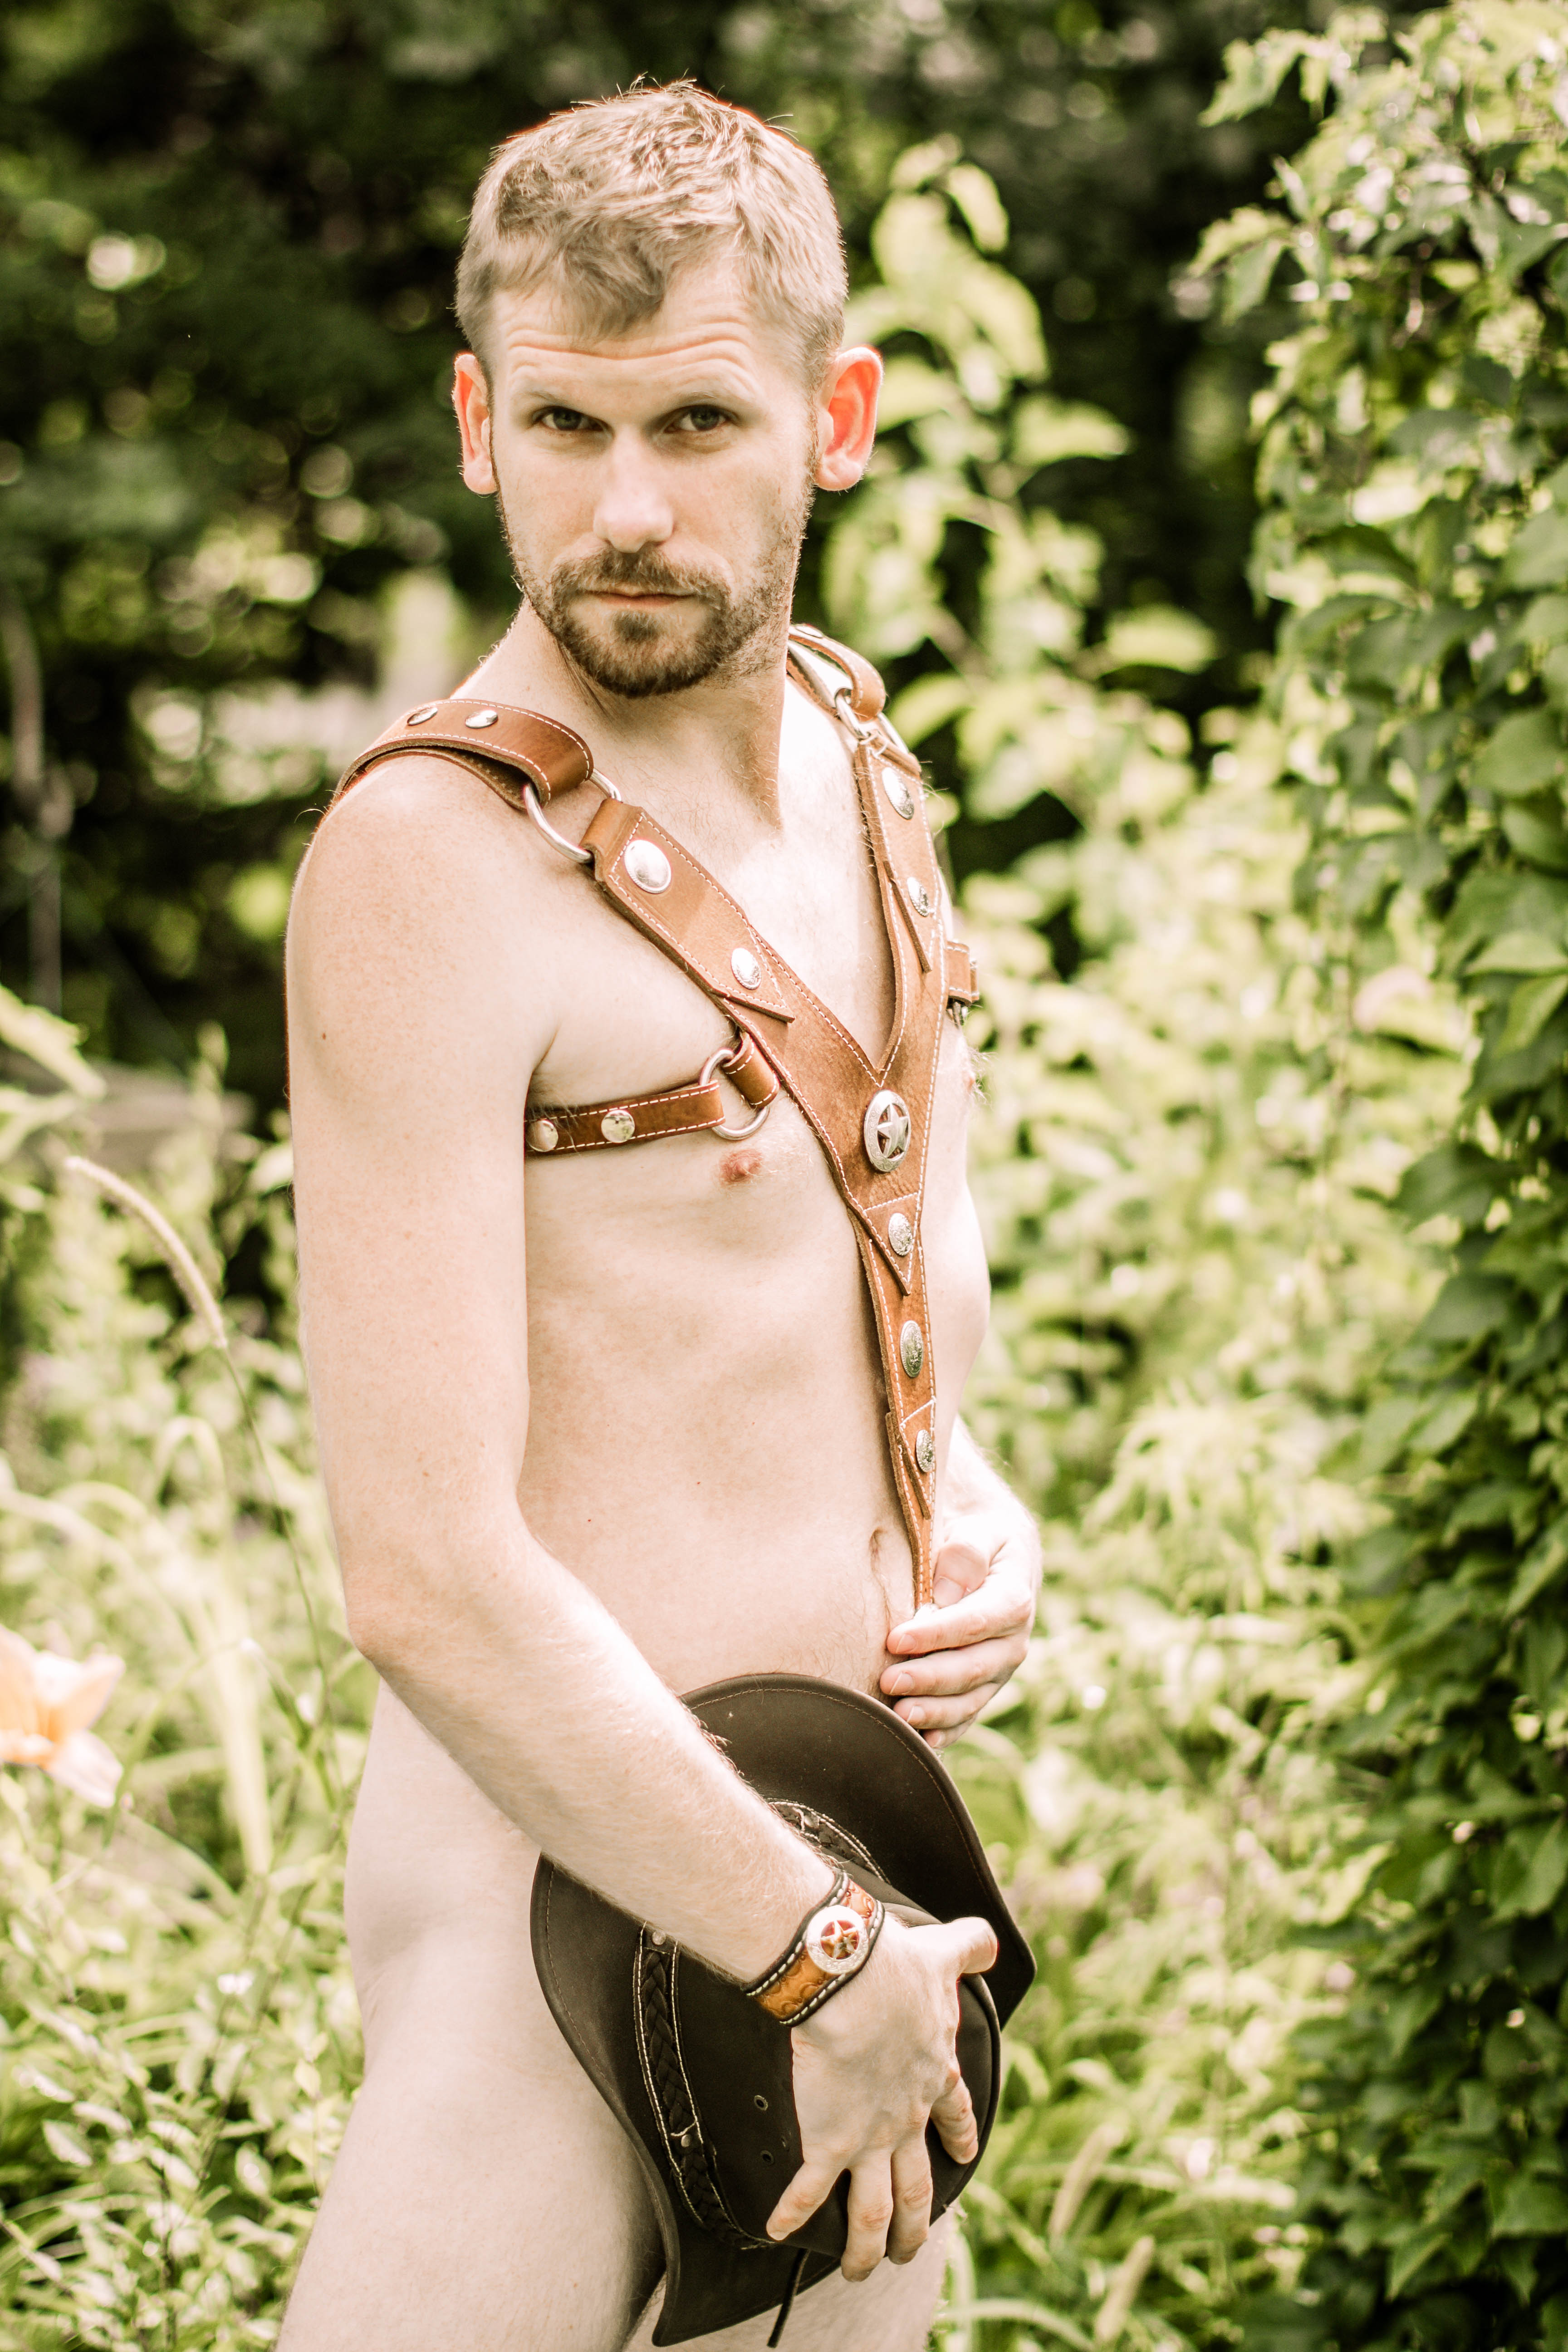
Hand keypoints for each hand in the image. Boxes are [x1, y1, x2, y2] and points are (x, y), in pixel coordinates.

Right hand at [765, 1912, 997, 2277]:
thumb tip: (988, 1938)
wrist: (852, 1981)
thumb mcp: (942, 1955)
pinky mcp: (828, 2143)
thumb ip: (970, 1946)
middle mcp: (907, 2117)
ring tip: (861, 2269)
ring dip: (868, 2246)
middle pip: (918, 2186)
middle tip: (911, 2248)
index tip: (963, 2158)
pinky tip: (778, 2232)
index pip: (953, 2114)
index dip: (958, 2137)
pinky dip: (793, 2215)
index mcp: (933, 2075)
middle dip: (916, 2223)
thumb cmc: (893, 1966)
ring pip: (876, 2210)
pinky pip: (808, 2191)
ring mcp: (870, 2137)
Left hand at [880, 1511, 1037, 1749]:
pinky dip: (947, 1730)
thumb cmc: (980, 1534)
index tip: (895, 1639)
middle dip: (929, 1678)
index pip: (974, 1622)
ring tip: (898, 1716)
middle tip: (888, 1681)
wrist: (1001, 1551)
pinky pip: (969, 1714)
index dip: (935, 1634)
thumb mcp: (978, 1528)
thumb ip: (965, 1553)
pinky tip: (922, 1741)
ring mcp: (1000, 1668)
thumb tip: (944, 1594)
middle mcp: (1013, 1641)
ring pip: (971, 1698)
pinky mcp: (985, 1685)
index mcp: (1014, 1598)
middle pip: (972, 1667)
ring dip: (935, 1711)